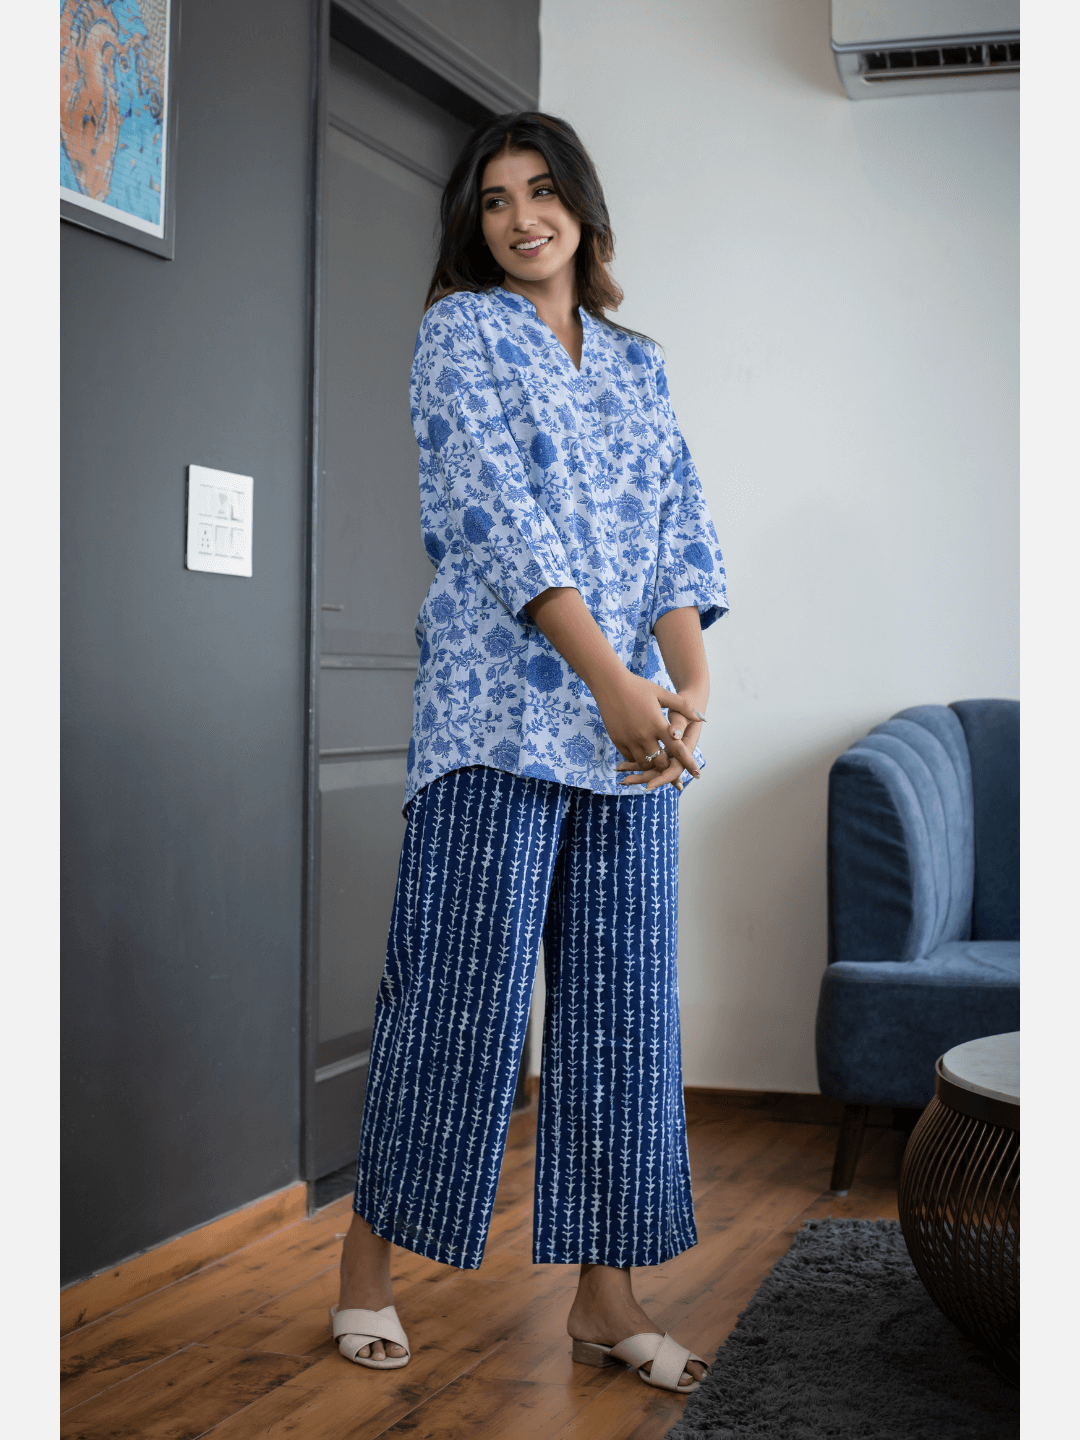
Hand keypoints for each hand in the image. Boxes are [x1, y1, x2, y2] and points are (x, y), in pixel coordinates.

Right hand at [590, 672, 701, 788]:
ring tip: (656, 762)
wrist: (610, 684)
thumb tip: (701, 717)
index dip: (688, 762)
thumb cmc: (638, 687)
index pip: (677, 748)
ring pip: (644, 763)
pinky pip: (630, 757)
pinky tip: (642, 754)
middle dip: (667, 766)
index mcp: (658, 724)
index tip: (697, 773)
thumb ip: (683, 707)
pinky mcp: (617, 740)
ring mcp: (629, 739)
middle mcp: (644, 735)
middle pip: (660, 761)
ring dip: (651, 764)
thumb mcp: (662, 694)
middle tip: (670, 766)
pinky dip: (637, 759)